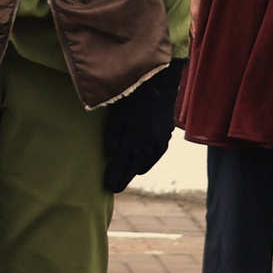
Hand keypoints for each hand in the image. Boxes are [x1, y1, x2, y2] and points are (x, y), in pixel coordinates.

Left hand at [102, 58, 186, 192]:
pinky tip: (139, 164)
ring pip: (145, 165)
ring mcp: (158, 144)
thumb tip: (110, 156)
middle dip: (122, 180)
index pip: (120, 168)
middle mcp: (147, 147)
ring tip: (124, 175)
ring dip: (133, 171)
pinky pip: (154, 157)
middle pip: (132, 171)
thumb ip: (112, 138)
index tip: (106, 187)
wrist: (159, 84)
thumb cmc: (132, 98)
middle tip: (114, 187)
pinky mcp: (166, 138)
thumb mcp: (116, 117)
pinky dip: (146, 163)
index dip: (113, 179)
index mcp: (132, 142)